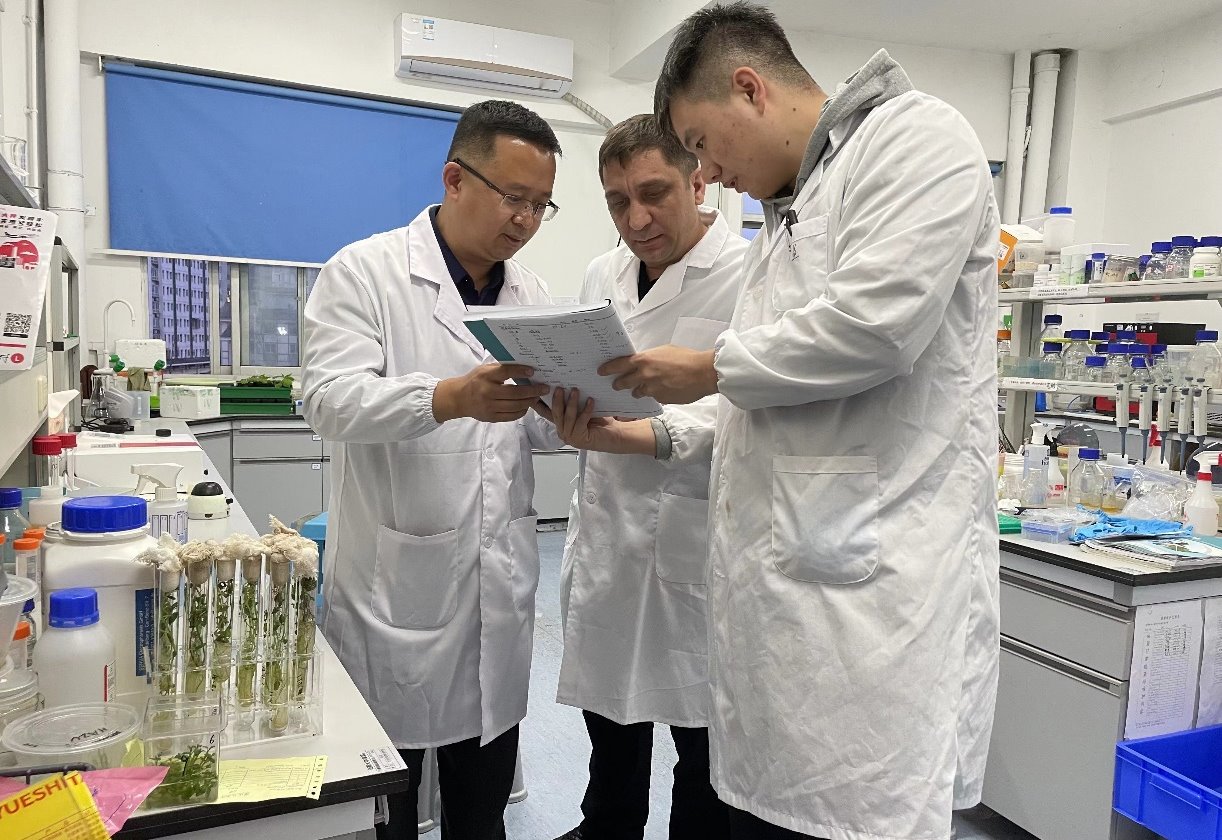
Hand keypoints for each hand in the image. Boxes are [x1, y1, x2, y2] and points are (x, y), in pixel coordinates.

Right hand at [432, 363, 549, 422]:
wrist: (458, 398)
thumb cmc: (474, 381)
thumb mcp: (484, 370)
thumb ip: (501, 369)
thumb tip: (523, 367)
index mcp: (485, 377)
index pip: (505, 372)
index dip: (520, 371)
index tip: (533, 371)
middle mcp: (487, 392)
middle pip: (515, 393)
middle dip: (532, 391)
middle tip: (544, 388)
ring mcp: (489, 406)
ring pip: (515, 406)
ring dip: (529, 401)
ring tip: (537, 397)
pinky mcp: (491, 417)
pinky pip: (511, 416)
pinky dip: (521, 411)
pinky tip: (526, 406)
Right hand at [551, 388, 655, 454]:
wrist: (614, 435)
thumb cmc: (599, 422)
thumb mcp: (582, 410)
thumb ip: (573, 403)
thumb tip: (568, 385)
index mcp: (561, 425)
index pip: (548, 413)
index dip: (543, 403)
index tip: (542, 391)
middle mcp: (563, 432)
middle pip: (557, 414)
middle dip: (558, 400)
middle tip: (560, 388)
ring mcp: (570, 437)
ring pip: (568, 418)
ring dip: (571, 403)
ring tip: (575, 391)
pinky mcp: (580, 439)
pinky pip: (581, 421)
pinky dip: (586, 410)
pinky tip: (591, 401)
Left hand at [601, 345, 717, 404]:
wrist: (703, 373)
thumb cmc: (686, 358)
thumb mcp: (664, 351)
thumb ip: (650, 358)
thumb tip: (643, 363)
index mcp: (643, 360)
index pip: (618, 365)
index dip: (608, 369)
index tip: (601, 372)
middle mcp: (644, 376)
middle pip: (623, 383)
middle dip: (618, 384)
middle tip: (616, 384)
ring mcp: (652, 390)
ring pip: (638, 393)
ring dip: (638, 391)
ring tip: (645, 387)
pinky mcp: (661, 399)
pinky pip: (653, 398)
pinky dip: (655, 395)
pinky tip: (663, 390)